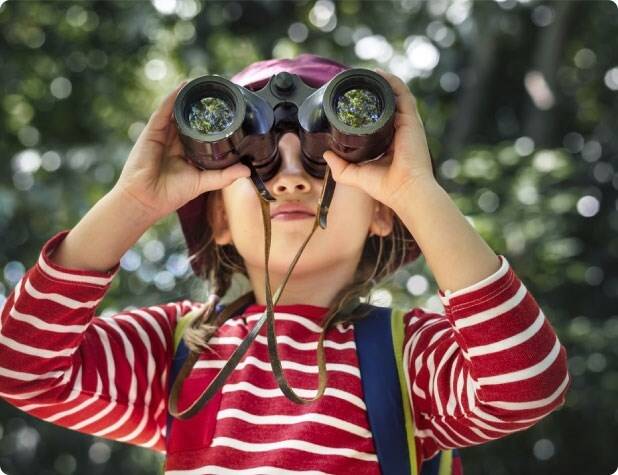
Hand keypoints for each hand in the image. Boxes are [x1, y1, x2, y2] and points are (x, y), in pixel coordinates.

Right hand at [112, 81, 250, 221]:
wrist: (146, 200)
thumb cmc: (170, 194)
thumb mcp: (203, 182)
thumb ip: (224, 176)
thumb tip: (247, 171)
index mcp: (186, 153)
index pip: (200, 132)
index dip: (211, 121)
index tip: (225, 110)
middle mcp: (174, 141)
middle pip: (189, 118)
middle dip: (200, 105)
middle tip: (216, 91)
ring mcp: (162, 135)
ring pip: (176, 111)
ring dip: (188, 96)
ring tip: (202, 83)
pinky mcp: (152, 132)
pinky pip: (163, 111)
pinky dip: (172, 98)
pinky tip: (183, 87)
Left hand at [322, 68, 436, 209]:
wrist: (405, 190)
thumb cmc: (386, 186)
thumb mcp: (355, 175)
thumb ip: (340, 167)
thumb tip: (326, 155)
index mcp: (389, 143)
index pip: (379, 119)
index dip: (367, 108)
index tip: (353, 99)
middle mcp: (400, 131)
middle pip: (387, 104)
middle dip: (373, 91)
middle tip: (356, 83)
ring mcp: (407, 124)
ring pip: (395, 95)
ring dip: (382, 82)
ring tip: (366, 73)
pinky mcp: (411, 120)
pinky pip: (402, 94)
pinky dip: (392, 82)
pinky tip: (379, 74)